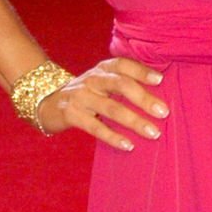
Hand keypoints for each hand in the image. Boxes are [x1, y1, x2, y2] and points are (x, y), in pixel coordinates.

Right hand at [36, 56, 169, 149]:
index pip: (124, 65)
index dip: (142, 71)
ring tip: (153, 133)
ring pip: (110, 107)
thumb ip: (124, 83)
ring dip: (134, 121)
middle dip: (144, 99)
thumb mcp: (102, 82)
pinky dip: (113, 137)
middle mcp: (92, 79)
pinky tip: (129, 145)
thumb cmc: (87, 93)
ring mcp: (80, 96)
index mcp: (103, 68)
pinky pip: (95, 127)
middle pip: (120, 85)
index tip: (160, 80)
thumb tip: (160, 96)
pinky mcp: (70, 114)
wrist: (47, 102)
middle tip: (163, 112)